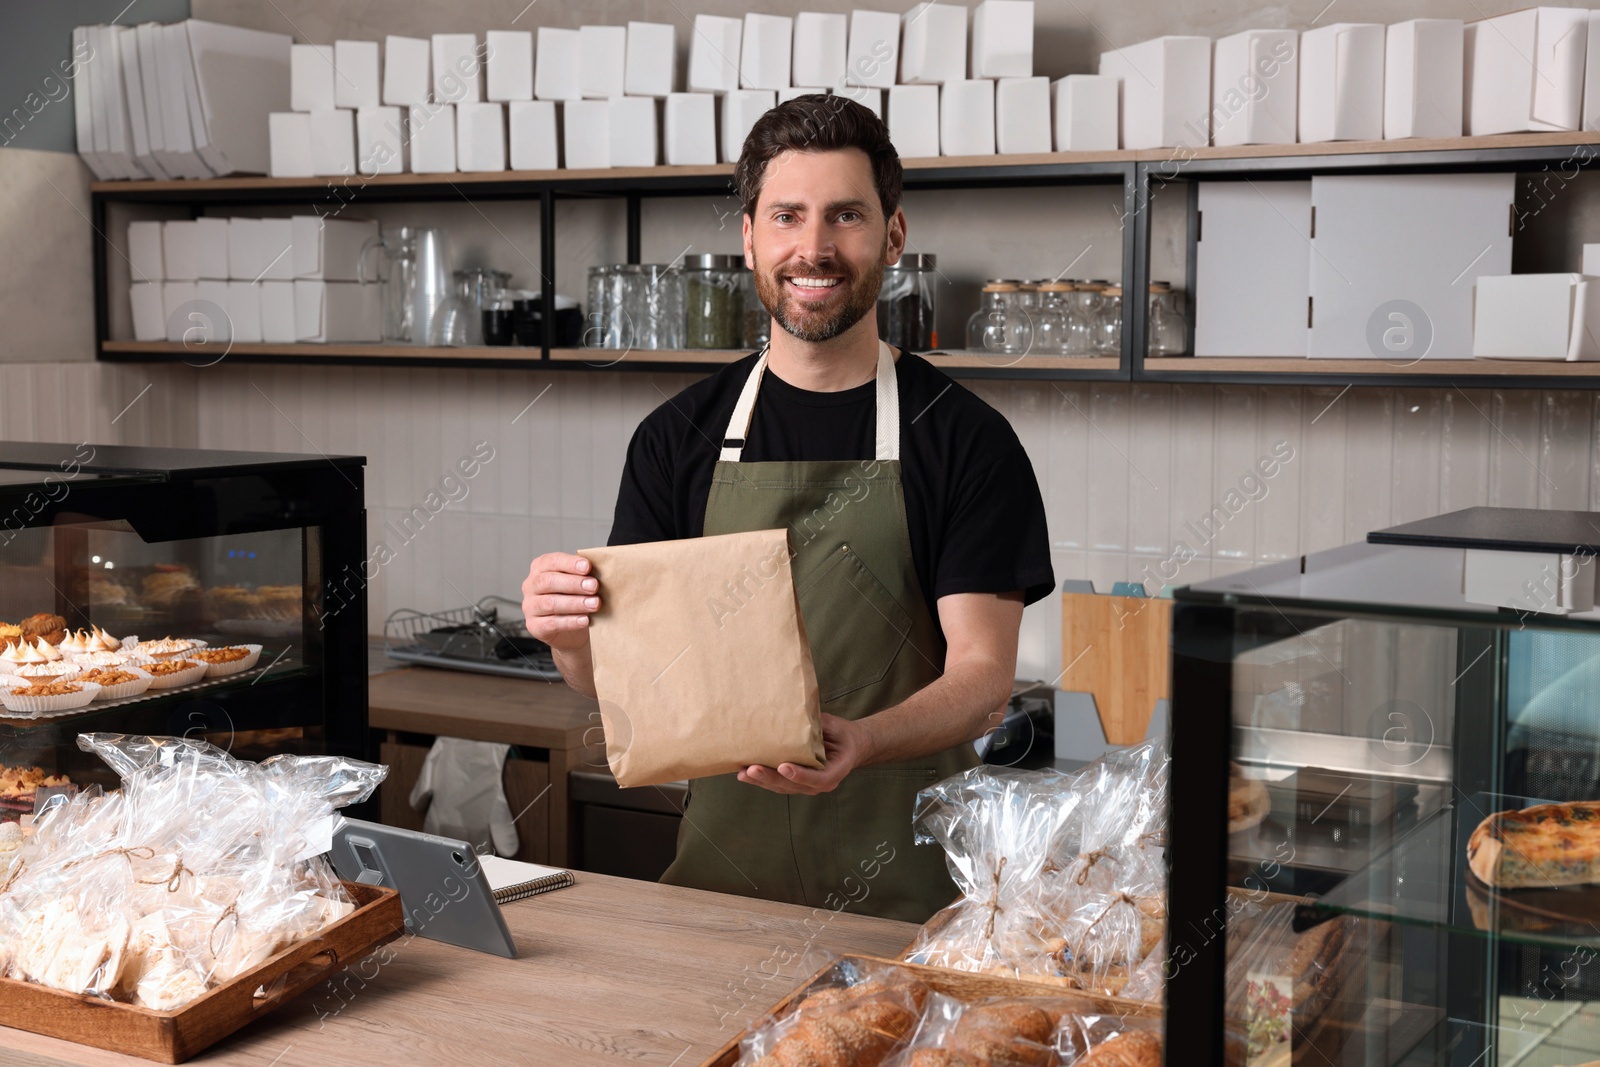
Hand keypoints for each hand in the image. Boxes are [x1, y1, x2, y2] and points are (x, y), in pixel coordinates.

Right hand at [521, 552, 600, 651]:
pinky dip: (570, 621)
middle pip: (549, 581)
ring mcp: (530, 606)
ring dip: (575, 603)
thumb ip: (584, 575)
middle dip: (574, 583)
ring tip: (594, 604)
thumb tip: (603, 570)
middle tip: (594, 586)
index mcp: (541, 568)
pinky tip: (585, 620)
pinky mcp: (534, 626)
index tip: (588, 566)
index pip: (552, 561)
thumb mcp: (578, 583)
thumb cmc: (575, 599)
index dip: (570, 563)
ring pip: (550, 603)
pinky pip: (551, 623)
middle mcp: (531, 585)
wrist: (571, 631)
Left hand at [736, 713, 870, 795]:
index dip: (801, 775)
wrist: (847, 745)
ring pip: (782, 787)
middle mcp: (821, 783)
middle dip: (771, 778)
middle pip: (794, 786)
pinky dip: (761, 779)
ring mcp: (807, 785)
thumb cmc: (841, 734)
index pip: (819, 778)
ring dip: (761, 781)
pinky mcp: (795, 782)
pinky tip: (745, 773)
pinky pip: (778, 783)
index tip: (784, 766)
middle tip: (753, 769)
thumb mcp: (834, 726)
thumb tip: (793, 710)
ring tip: (743, 773)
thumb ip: (816, 725)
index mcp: (836, 770)